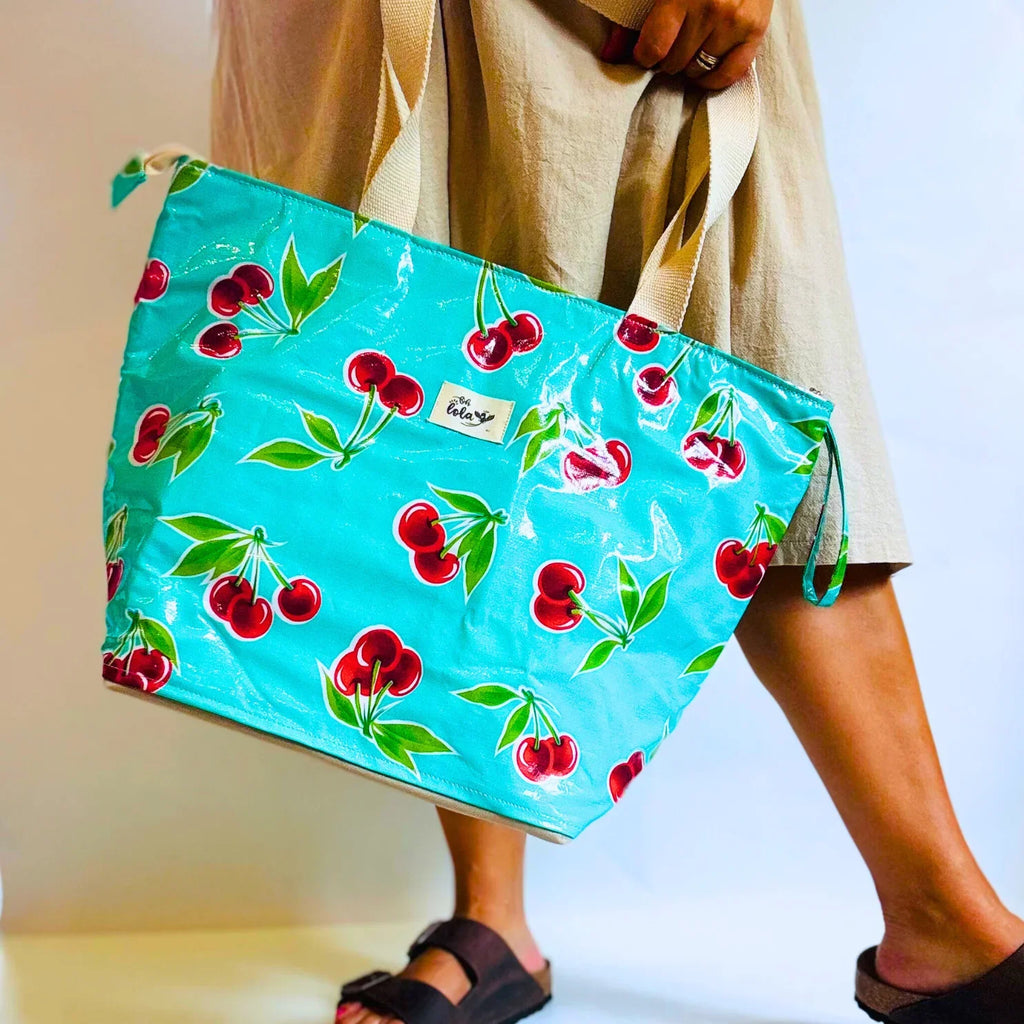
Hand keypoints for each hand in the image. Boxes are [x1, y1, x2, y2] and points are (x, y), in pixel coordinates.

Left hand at [600, 0, 772, 89]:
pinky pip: (729, 75)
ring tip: (691, 49)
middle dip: (668, 59)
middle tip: (672, 46)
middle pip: (675, 62)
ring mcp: (735, 22)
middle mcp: (712, 9)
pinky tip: (705, 70)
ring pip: (698, 71)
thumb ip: (632, 21)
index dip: (645, 56)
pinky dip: (713, 79)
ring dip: (689, 67)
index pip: (654, 47)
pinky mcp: (756, 31)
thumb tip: (609, 55)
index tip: (646, 52)